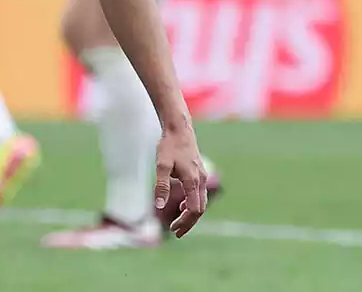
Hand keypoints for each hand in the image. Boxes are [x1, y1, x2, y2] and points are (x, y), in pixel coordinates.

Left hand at [154, 122, 207, 237]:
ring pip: (201, 202)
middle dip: (188, 222)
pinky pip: (199, 194)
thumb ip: (161, 186)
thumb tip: (159, 206)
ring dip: (191, 215)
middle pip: (200, 209)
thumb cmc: (169, 146)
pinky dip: (192, 204)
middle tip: (176, 232)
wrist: (179, 129)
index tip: (174, 229)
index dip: (185, 222)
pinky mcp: (199, 173)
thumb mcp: (161, 165)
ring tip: (178, 223)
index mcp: (193, 181)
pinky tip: (182, 206)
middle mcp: (201, 181)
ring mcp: (202, 177)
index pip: (195, 210)